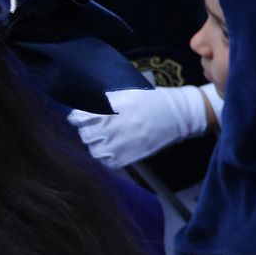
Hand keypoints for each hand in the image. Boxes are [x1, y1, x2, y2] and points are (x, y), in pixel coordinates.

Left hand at [66, 85, 213, 168]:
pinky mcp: (128, 157)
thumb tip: (85, 102)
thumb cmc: (152, 101)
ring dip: (96, 144)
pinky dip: (106, 156)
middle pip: (85, 134)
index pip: (80, 117)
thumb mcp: (128, 93)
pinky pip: (106, 161)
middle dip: (87, 130)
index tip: (80, 117)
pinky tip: (113, 148)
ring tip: (104, 139)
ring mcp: (121, 144)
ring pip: (94, 150)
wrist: (178, 116)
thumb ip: (106, 98)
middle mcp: (114, 126)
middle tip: (95, 128)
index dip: (77, 117)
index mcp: (113, 108)